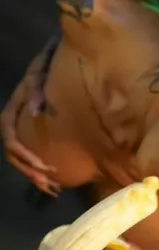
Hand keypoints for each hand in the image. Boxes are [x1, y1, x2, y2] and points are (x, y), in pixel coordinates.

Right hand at [1, 37, 60, 196]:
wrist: (54, 59)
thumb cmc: (46, 65)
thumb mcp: (39, 73)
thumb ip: (35, 89)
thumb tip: (36, 110)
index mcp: (11, 112)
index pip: (12, 140)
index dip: (25, 156)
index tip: (44, 167)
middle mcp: (14, 122)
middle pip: (14, 155)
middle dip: (31, 171)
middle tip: (50, 184)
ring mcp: (22, 127)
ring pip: (21, 159)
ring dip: (35, 175)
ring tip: (53, 190)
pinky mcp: (32, 131)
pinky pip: (31, 154)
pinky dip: (40, 168)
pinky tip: (56, 180)